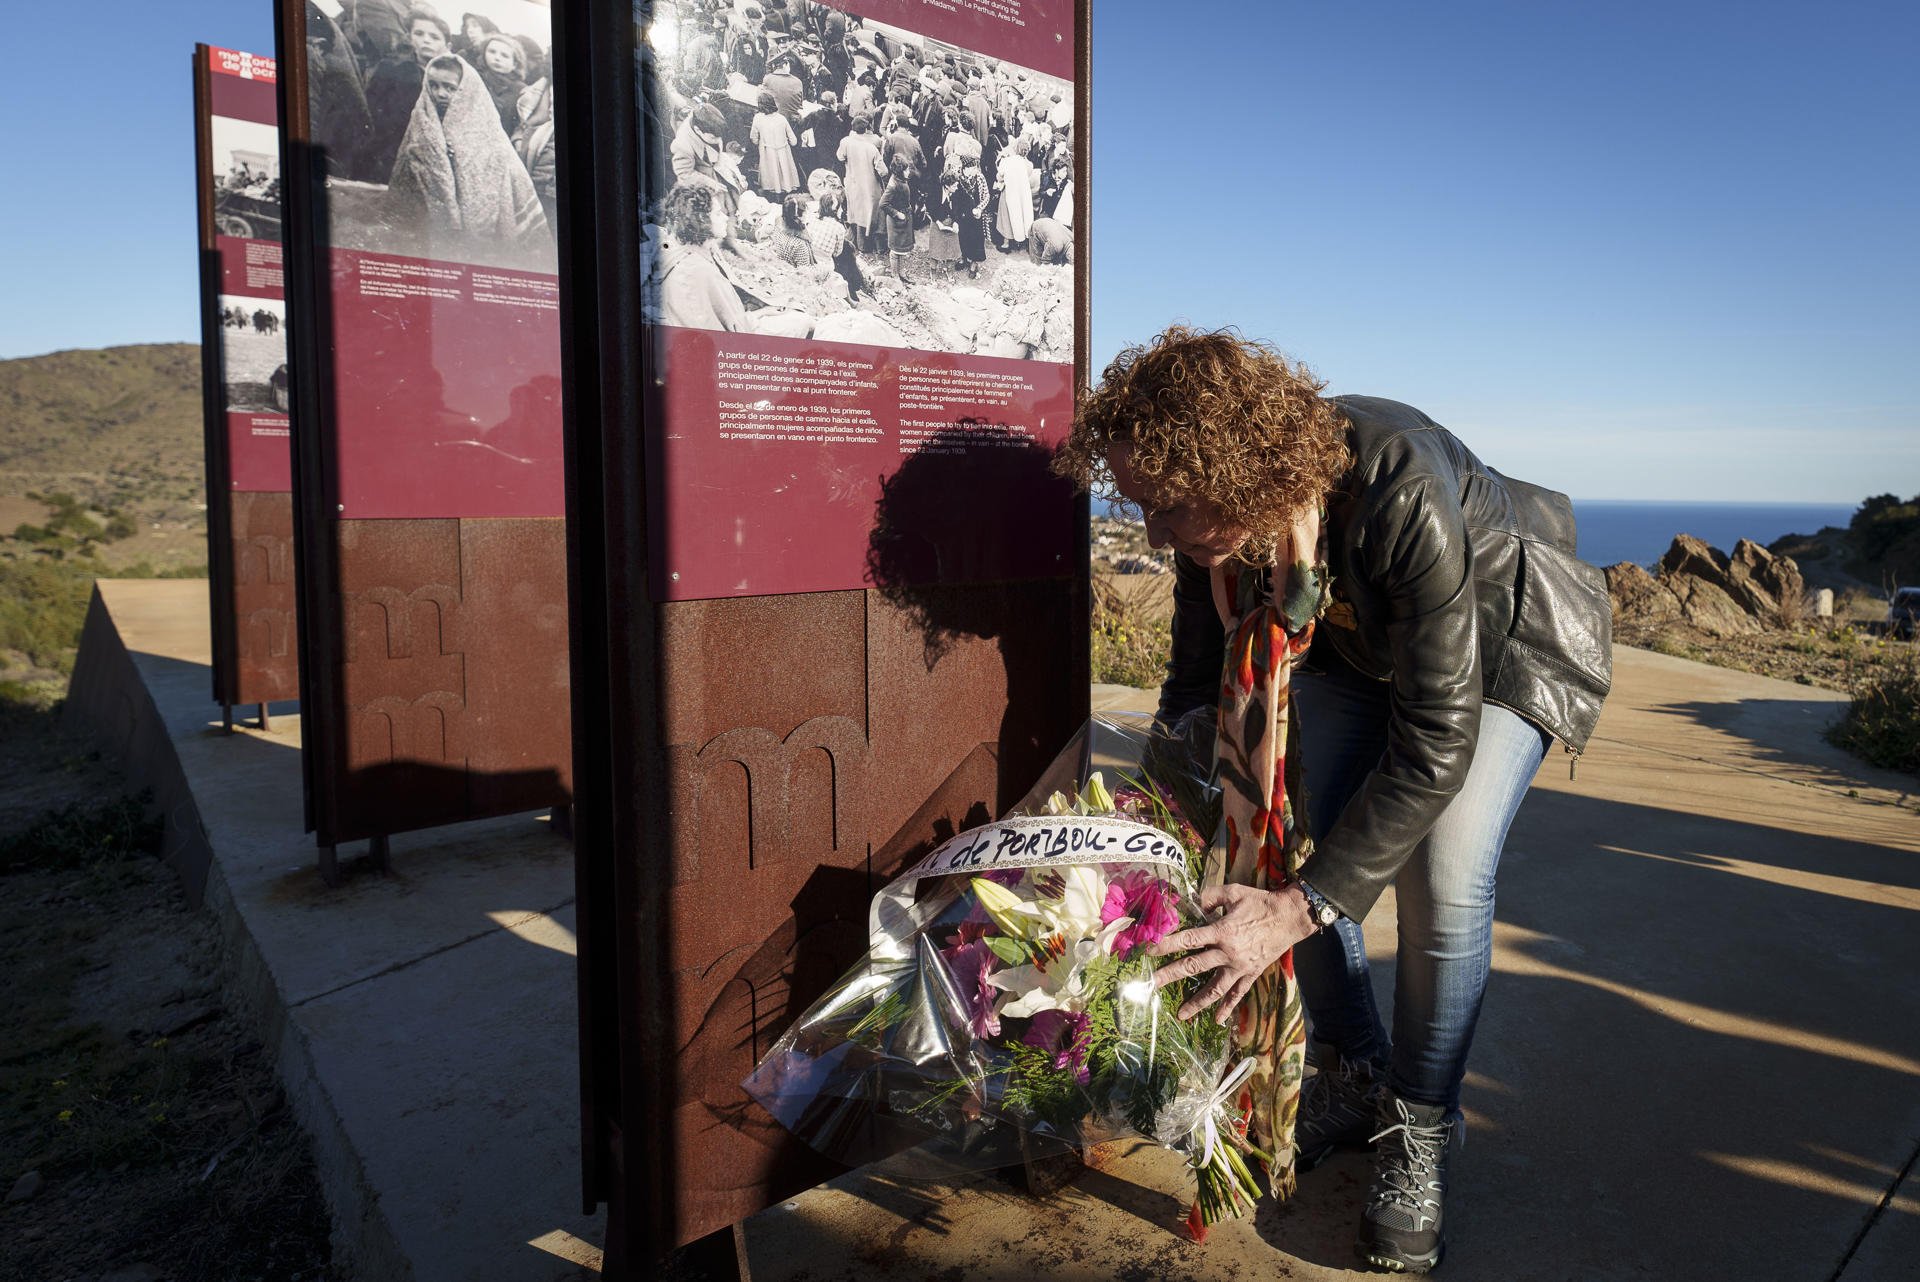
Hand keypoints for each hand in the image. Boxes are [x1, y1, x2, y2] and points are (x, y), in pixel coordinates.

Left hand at [1148, 883, 1316, 1023]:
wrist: (1290, 917)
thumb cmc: (1260, 902)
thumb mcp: (1234, 891)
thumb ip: (1210, 896)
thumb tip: (1193, 902)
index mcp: (1222, 931)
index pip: (1188, 940)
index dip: (1168, 944)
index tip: (1150, 950)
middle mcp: (1228, 953)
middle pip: (1194, 967)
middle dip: (1171, 974)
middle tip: (1152, 983)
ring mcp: (1240, 967)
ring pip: (1215, 988)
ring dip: (1197, 1002)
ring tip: (1181, 1015)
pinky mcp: (1251, 973)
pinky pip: (1238, 993)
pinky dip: (1228, 1007)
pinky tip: (1218, 1020)